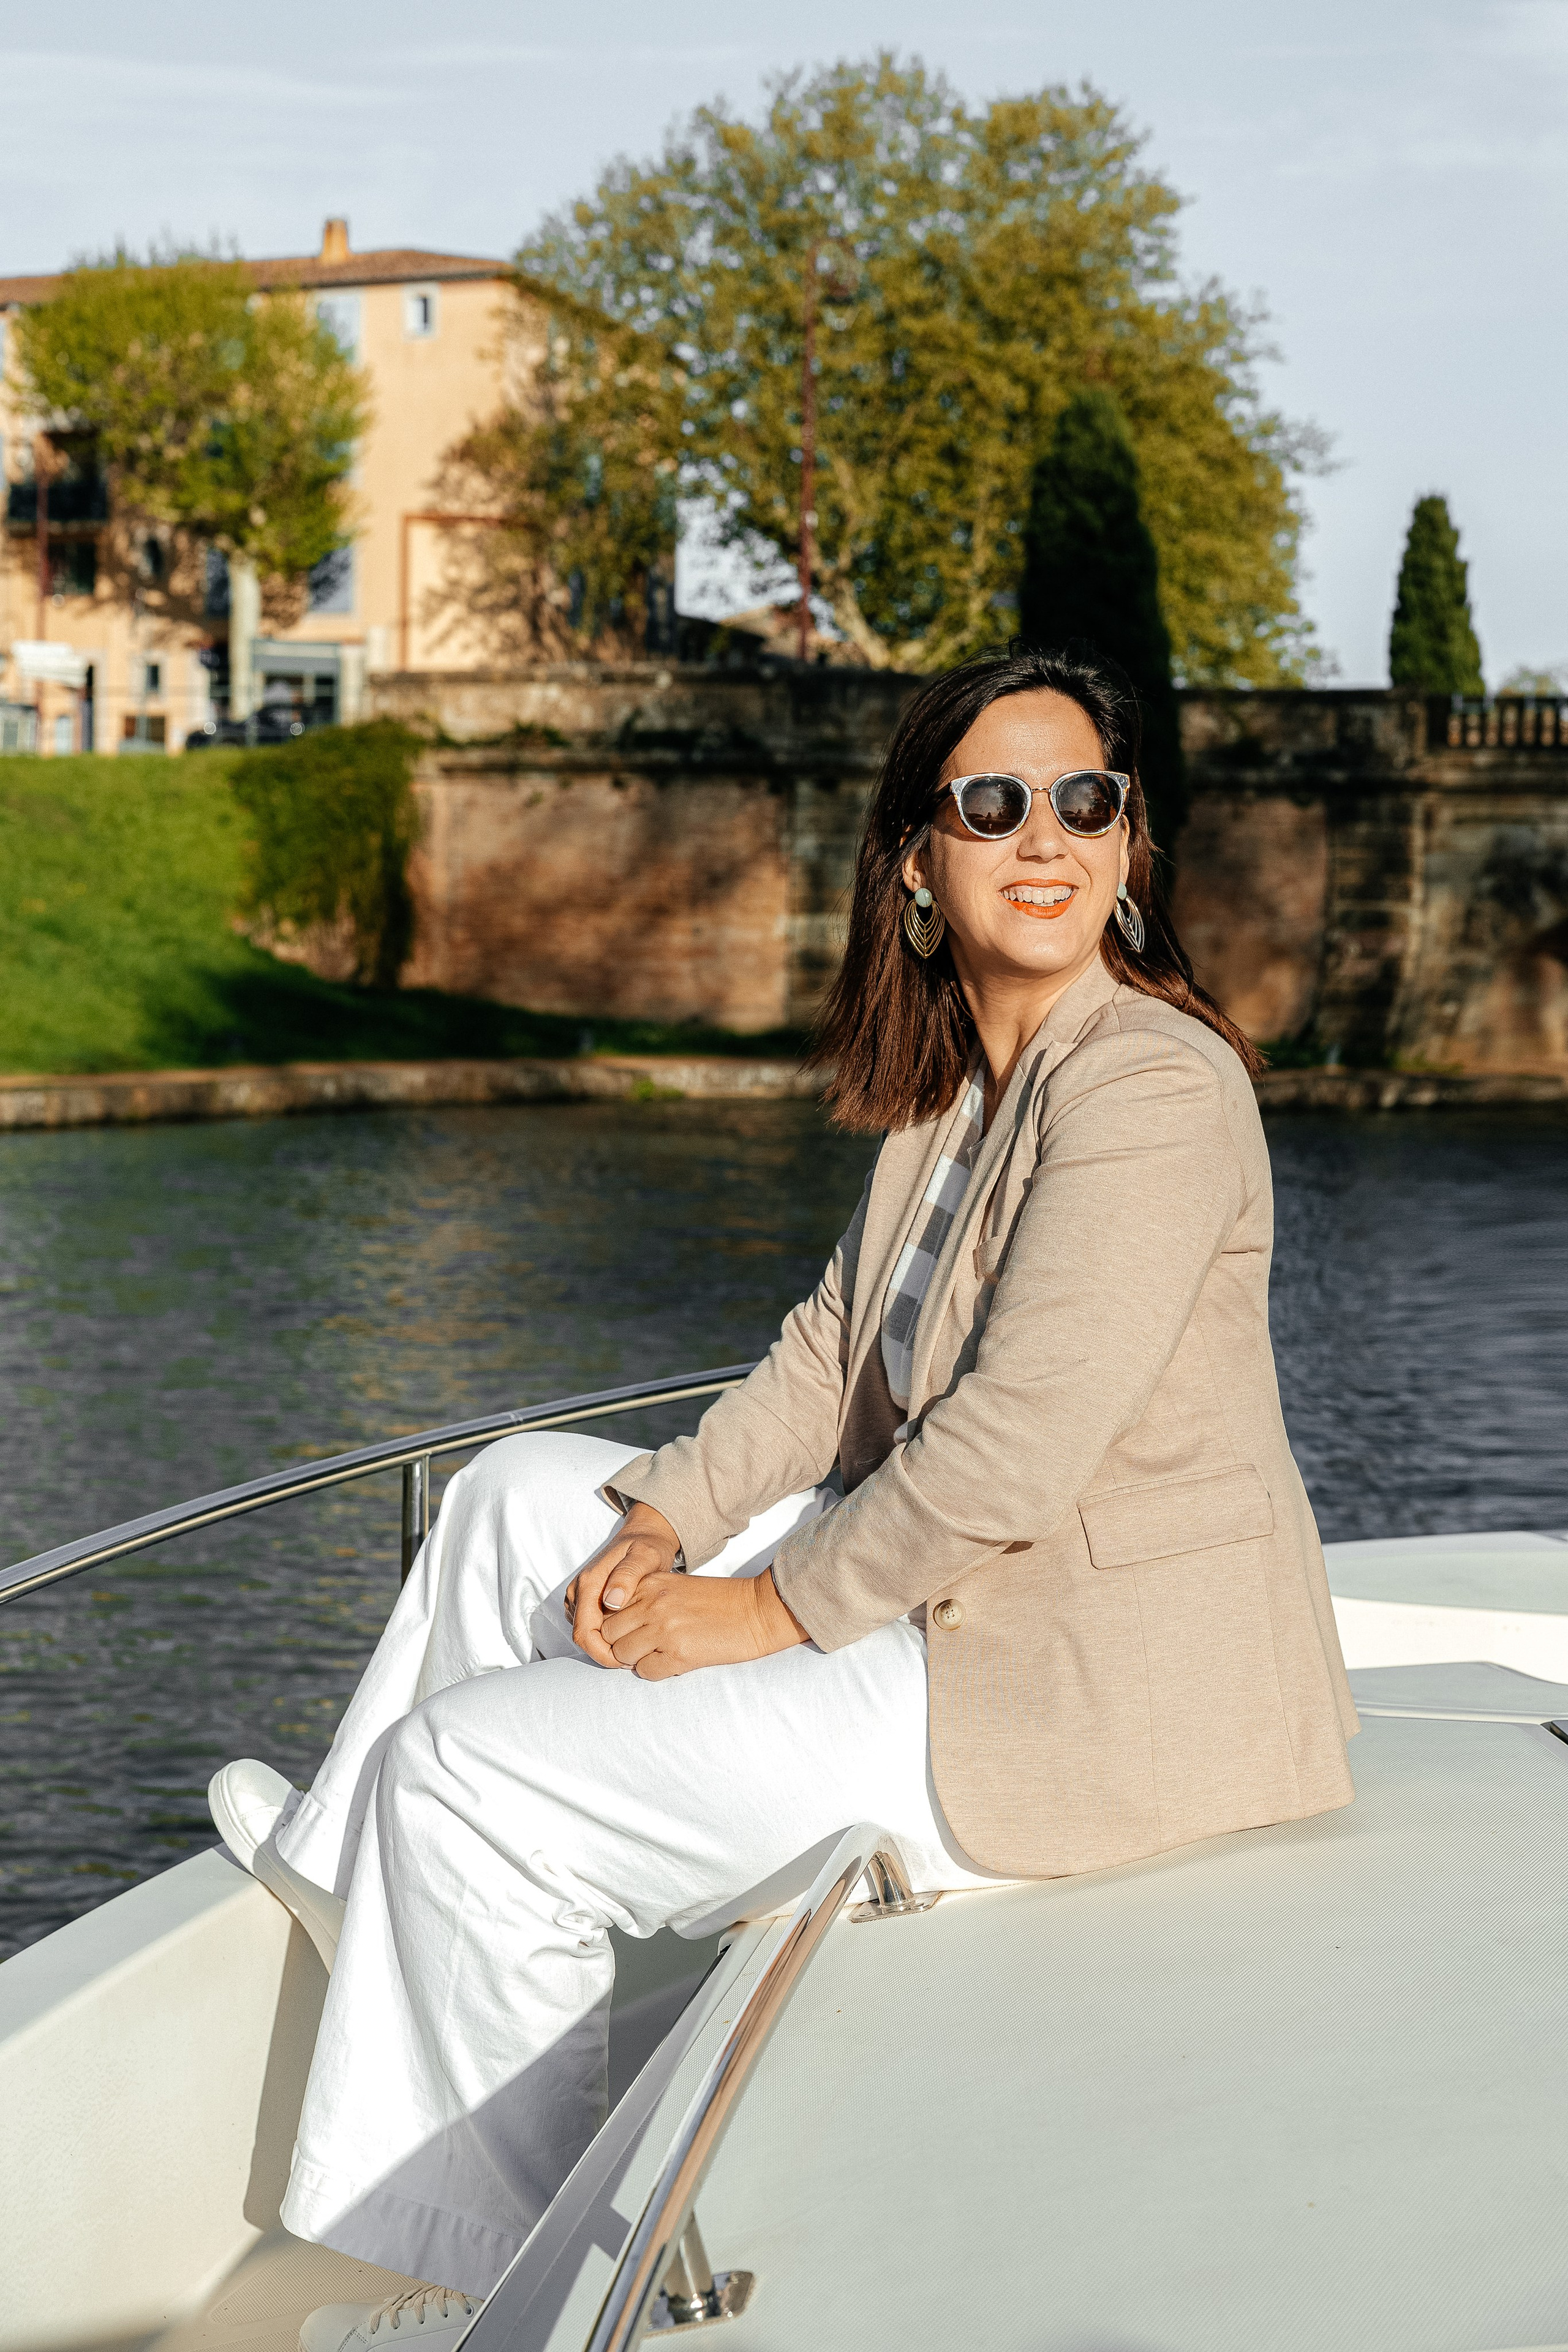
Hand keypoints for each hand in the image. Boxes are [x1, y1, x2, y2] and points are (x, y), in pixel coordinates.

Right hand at [566, 1502, 681, 1666]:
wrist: (643, 1535)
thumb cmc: (647, 1546)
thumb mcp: (646, 1556)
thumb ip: (628, 1576)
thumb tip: (610, 1602)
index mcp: (589, 1583)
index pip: (585, 1633)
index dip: (604, 1653)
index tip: (628, 1660)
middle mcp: (578, 1591)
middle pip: (583, 1637)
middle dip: (606, 1653)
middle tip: (636, 1659)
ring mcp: (579, 1597)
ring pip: (586, 1634)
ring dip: (606, 1647)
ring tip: (634, 1646)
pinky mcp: (585, 1601)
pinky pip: (590, 1627)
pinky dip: (606, 1637)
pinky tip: (627, 1636)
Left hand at [596, 1567, 809, 1680]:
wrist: (758, 1611)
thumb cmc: (719, 1601)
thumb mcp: (674, 1588)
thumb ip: (645, 1600)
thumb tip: (616, 1627)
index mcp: (649, 1584)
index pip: (606, 1610)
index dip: (614, 1626)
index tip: (630, 1632)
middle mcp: (652, 1604)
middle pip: (608, 1634)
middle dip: (620, 1645)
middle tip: (642, 1648)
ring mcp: (663, 1629)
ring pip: (621, 1655)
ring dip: (635, 1659)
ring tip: (658, 1654)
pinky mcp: (679, 1654)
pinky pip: (645, 1672)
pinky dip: (654, 1671)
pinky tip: (673, 1661)